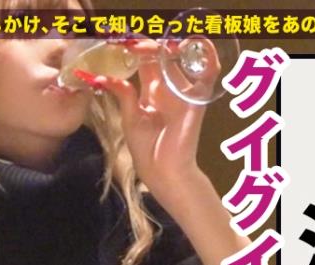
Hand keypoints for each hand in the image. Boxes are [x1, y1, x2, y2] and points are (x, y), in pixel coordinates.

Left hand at [94, 39, 220, 210]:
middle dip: (145, 45)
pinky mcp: (197, 98)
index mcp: (152, 90)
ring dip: (166, 46)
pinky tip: (193, 45)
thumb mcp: (130, 117)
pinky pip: (209, 72)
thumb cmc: (147, 149)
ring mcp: (184, 90)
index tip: (118, 43)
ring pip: (181, 56)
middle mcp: (169, 86)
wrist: (163, 171)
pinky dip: (207, 56)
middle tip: (127, 43)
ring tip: (147, 48)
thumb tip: (105, 76)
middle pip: (161, 54)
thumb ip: (123, 94)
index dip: (134, 49)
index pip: (146, 60)